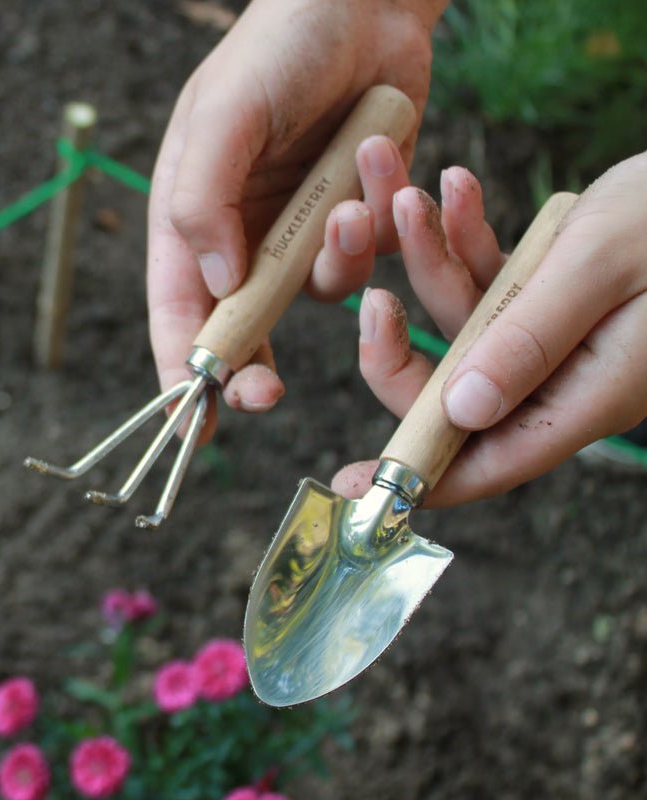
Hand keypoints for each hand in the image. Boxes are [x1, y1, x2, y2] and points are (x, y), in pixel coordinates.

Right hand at [147, 0, 446, 439]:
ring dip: (336, 264)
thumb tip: (218, 286)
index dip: (180, 374)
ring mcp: (299, 229)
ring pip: (314, 292)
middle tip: (268, 394)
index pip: (177, 311)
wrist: (364, 5)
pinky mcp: (353, 218)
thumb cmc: (279, 48)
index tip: (192, 428)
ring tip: (348, 201)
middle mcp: (243, 232)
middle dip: (252, 366)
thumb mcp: (225, 116)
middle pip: (240, 327)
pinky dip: (376, 229)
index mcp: (194, 215)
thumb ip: (205, 200)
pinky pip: (366, 258)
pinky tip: (380, 166)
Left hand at [333, 152, 646, 505]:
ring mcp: (550, 336)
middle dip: (400, 346)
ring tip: (410, 198)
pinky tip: (455, 186)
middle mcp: (560, 377)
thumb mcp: (601, 269)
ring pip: (460, 323)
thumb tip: (462, 411)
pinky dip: (466, 238)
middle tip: (371, 299)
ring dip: (430, 262)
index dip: (420, 476)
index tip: (355, 487)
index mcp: (582, 396)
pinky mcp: (547, 294)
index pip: (489, 462)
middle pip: (451, 394)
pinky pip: (486, 278)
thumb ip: (532, 339)